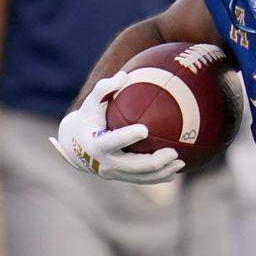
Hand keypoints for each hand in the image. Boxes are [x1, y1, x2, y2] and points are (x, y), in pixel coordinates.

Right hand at [49, 72, 183, 183]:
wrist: (74, 148)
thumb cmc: (88, 119)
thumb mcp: (91, 104)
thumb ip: (104, 89)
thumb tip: (124, 75)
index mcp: (96, 144)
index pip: (113, 142)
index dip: (127, 137)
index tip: (144, 129)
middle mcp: (105, 163)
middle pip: (133, 166)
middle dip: (154, 161)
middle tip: (174, 152)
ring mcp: (114, 173)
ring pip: (141, 177)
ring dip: (162, 172)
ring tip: (180, 163)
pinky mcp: (121, 177)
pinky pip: (142, 180)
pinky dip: (159, 177)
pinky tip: (175, 171)